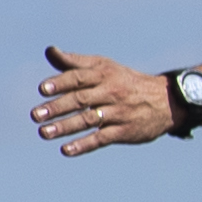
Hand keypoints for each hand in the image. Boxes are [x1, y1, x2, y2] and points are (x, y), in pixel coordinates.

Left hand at [34, 48, 178, 154]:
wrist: (166, 101)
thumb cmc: (124, 81)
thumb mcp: (104, 66)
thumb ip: (74, 62)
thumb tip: (49, 51)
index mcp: (103, 74)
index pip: (79, 77)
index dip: (60, 82)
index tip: (42, 89)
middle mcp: (110, 92)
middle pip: (80, 99)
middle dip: (57, 107)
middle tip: (35, 115)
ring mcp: (118, 113)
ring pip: (88, 120)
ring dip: (65, 127)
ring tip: (43, 133)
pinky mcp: (124, 131)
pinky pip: (102, 138)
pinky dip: (84, 145)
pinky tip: (66, 150)